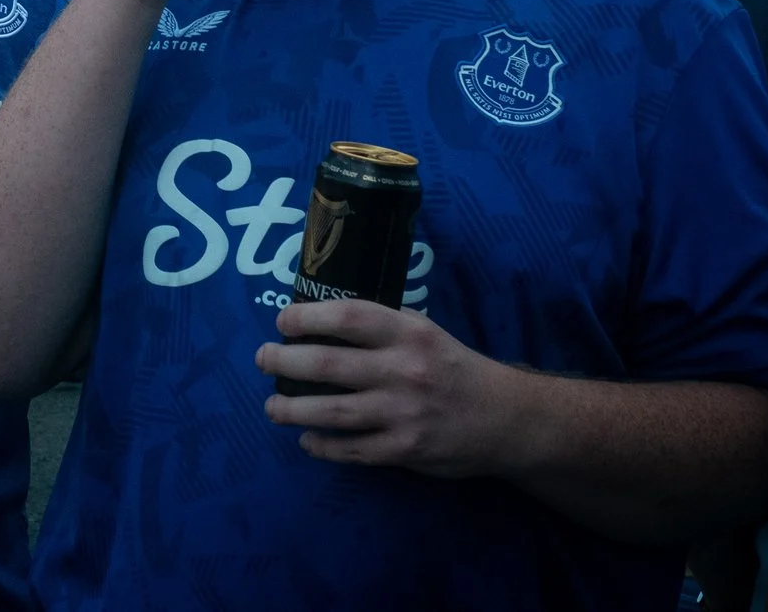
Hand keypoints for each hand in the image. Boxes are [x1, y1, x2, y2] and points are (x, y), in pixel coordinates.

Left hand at [255, 299, 523, 480]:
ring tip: (271, 407)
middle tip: (262, 360)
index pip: (347, 318)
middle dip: (284, 362)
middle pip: (328, 365)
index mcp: (407, 333)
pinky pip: (353, 450)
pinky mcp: (406, 450)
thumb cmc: (452, 367)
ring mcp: (403, 414)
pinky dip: (323, 446)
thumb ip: (380, 326)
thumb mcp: (424, 331)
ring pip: (333, 412)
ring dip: (292, 409)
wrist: (505, 418)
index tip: (282, 322)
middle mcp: (403, 370)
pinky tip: (306, 440)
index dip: (307, 318)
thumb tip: (318, 319)